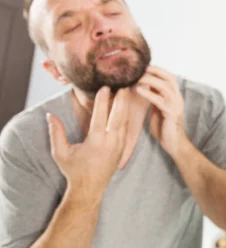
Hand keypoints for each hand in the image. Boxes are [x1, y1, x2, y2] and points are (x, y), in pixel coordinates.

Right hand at [47, 86, 129, 202]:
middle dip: (121, 99)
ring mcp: (119, 146)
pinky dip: (127, 117)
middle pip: (118, 116)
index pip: (100, 116)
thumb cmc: (74, 170)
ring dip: (126, 106)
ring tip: (127, 91)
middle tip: (123, 84)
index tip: (105, 87)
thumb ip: (56, 133)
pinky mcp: (123, 149)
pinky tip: (127, 107)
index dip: (103, 101)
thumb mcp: (61, 153)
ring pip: (125, 122)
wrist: (89, 190)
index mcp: (96, 142)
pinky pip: (127, 130)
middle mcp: (110, 143)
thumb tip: (50, 115)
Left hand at [135, 66, 187, 156]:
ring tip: (137, 78)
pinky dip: (148, 93)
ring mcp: (176, 105)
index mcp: (175, 96)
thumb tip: (144, 86)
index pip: (169, 76)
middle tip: (140, 68)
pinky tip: (138, 90)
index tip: (143, 66)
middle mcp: (178, 98)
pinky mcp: (171, 113)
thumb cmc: (164, 127)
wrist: (174, 144)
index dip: (157, 70)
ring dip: (150, 80)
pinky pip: (159, 100)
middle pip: (169, 77)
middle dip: (155, 71)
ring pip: (164, 86)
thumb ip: (155, 98)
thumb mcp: (158, 109)